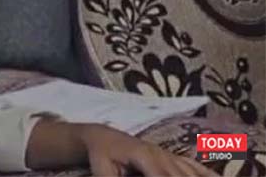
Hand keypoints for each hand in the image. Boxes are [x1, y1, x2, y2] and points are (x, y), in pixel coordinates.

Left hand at [80, 124, 216, 175]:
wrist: (104, 137)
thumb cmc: (102, 155)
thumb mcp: (102, 170)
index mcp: (145, 156)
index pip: (162, 176)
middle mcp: (162, 155)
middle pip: (182, 176)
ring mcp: (171, 156)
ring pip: (193, 173)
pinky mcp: (175, 159)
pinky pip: (197, 167)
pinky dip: (209, 175)